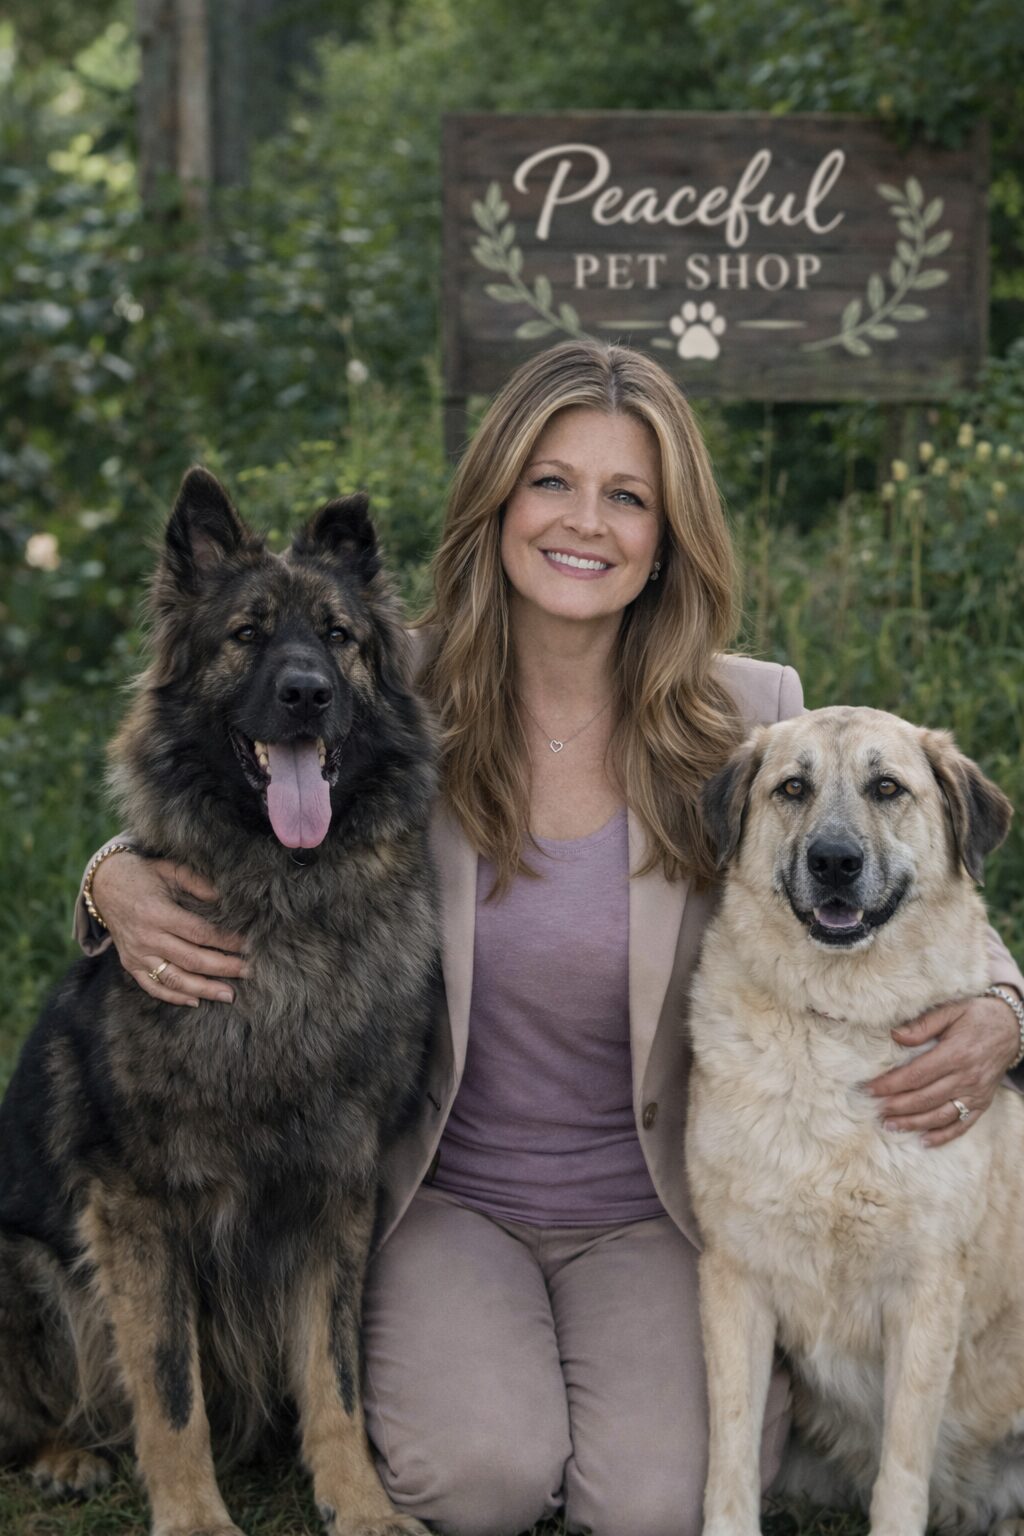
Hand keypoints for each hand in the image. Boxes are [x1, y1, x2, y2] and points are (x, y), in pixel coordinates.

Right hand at [91, 851, 244, 1006]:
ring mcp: (137, 954)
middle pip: (191, 959)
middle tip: (250, 972)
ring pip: (174, 979)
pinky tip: (196, 1001)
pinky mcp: (130, 964)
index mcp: (158, 913)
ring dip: (203, 989)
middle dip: (223, 968)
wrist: (103, 885)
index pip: (199, 933)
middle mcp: (147, 937)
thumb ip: (199, 884)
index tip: (249, 945)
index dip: (226, 941)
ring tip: (229, 995)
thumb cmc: (143, 875)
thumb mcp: (170, 870)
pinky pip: (152, 986)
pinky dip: (173, 997)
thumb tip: (227, 900)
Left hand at [867, 992, 1020, 1146]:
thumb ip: (923, 1024)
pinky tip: (924, 1141)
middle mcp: (966, 1077)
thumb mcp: (951, 1010)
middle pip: (925, 1098)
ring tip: (890, 1126)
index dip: (891, 1084)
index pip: (916, 1074)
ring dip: (913, 1124)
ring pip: (940, 1115)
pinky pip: (963, 1124)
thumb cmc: (976, 1016)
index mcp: (955, 1054)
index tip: (870, 1089)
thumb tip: (895, 1035)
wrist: (1012, 1028)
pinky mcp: (983, 1102)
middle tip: (873, 1110)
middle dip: (896, 1106)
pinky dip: (944, 1135)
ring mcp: (976, 1093)